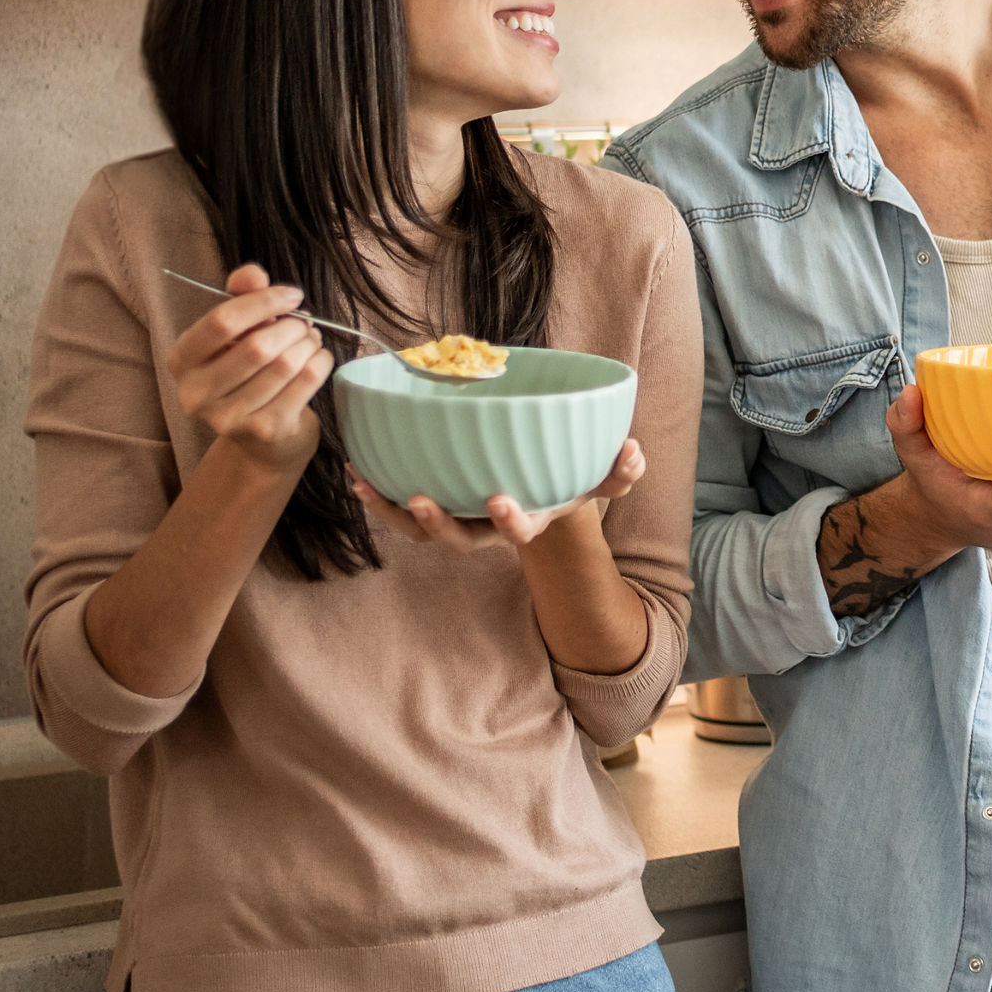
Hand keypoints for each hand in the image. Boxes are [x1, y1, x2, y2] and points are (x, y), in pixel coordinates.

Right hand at [167, 263, 330, 475]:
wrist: (262, 438)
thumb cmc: (248, 371)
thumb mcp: (239, 331)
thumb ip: (242, 296)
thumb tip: (252, 274)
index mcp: (182, 360)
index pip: (223, 322)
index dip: (264, 302)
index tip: (292, 295)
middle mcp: (196, 393)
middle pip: (257, 346)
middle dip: (292, 327)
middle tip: (306, 323)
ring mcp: (228, 418)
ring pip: (285, 364)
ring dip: (309, 344)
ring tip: (311, 340)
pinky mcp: (264, 431)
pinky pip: (305, 383)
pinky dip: (320, 363)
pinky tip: (319, 359)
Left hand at [348, 439, 645, 554]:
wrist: (543, 493)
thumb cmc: (569, 479)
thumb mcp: (600, 476)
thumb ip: (620, 470)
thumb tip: (634, 450)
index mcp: (528, 520)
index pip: (519, 531)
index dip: (510, 520)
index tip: (501, 499)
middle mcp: (488, 530)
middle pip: (461, 540)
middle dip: (439, 525)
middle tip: (422, 500)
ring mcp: (460, 523)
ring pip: (422, 531)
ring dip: (394, 513)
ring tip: (366, 485)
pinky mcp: (436, 510)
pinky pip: (402, 513)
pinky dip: (378, 496)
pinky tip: (356, 472)